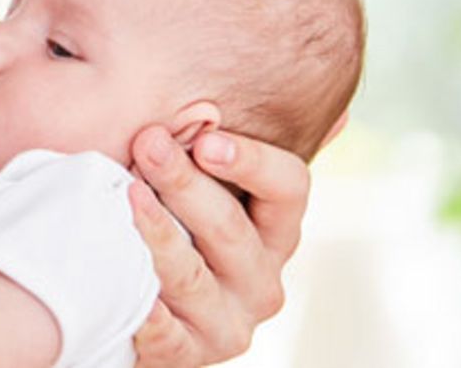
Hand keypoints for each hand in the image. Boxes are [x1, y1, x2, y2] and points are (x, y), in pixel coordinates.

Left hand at [127, 121, 318, 365]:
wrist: (137, 309)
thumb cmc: (179, 230)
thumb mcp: (215, 190)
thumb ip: (243, 152)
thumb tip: (340, 117)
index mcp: (277, 232)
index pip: (289, 189)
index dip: (251, 161)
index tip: (206, 139)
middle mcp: (261, 281)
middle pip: (230, 227)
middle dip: (185, 182)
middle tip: (147, 143)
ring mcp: (226, 323)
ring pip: (191, 274)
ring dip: (158, 232)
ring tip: (125, 193)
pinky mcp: (185, 355)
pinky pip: (163, 331)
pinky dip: (143, 304)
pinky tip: (120, 271)